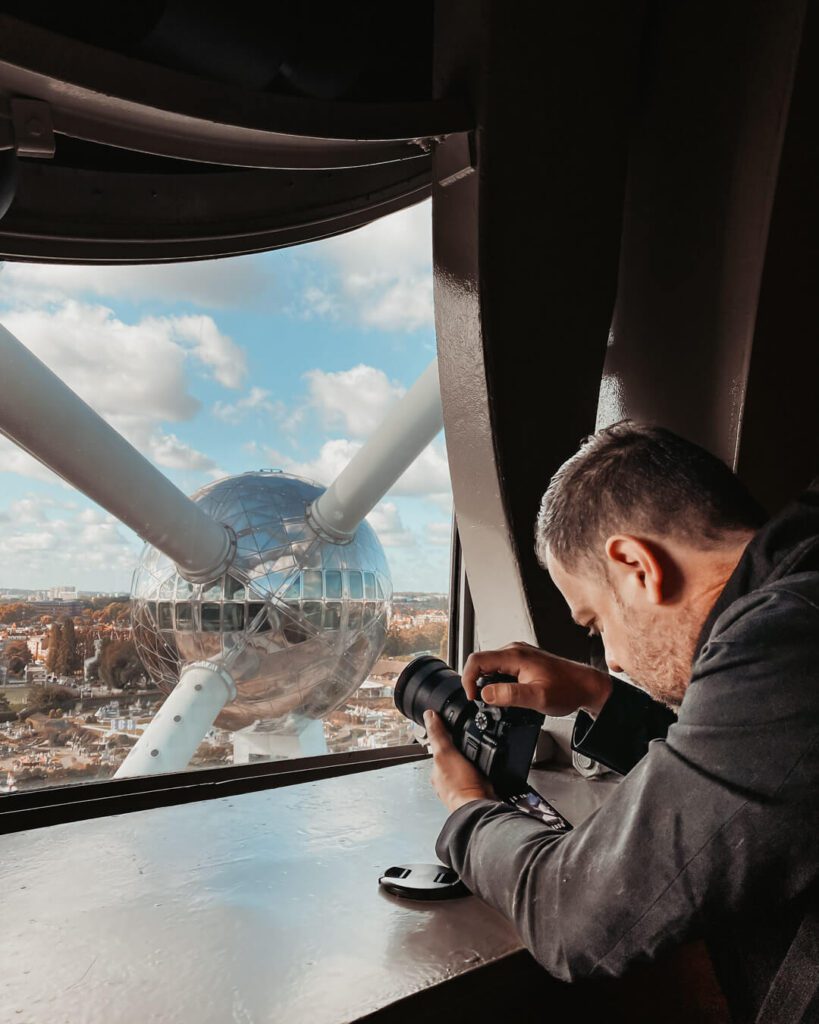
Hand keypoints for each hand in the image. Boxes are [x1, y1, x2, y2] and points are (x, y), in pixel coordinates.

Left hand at [424, 709, 494, 812]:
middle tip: (471, 742)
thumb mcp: (445, 753)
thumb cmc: (459, 786)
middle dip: (462, 752)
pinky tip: (488, 769)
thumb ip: (438, 735)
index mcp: (438, 772)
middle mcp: (449, 782)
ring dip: (474, 762)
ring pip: (467, 769)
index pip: (439, 750)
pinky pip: (481, 776)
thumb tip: (429, 715)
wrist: (480, 808)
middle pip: (454, 760)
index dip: (446, 739)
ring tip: (481, 754)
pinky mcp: (479, 791)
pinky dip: (484, 771)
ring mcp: (464, 787)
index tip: (452, 731)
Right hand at [462, 641, 612, 717]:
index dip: (467, 679)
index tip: (473, 698)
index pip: (477, 660)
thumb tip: (485, 694)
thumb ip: (510, 695)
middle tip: (481, 702)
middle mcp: (515, 650)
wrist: (585, 686)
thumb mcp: (538, 698)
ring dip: (486, 682)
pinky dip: (496, 681)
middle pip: (481, 661)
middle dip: (475, 682)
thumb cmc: (567, 689)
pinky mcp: (523, 661)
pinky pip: (500, 667)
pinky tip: (505, 694)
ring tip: (495, 700)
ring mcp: (519, 654)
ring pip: (490, 665)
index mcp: (515, 655)